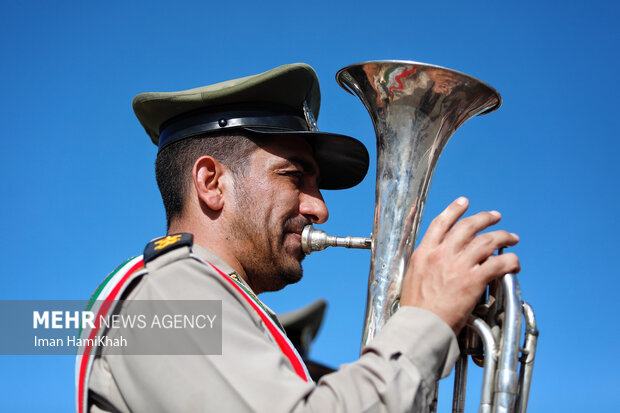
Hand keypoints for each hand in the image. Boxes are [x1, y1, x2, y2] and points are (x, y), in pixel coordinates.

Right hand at [400, 197, 519, 333]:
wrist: (420, 325)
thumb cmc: (416, 309)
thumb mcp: (413, 277)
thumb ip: (425, 264)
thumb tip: (436, 261)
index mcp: (424, 253)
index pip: (441, 223)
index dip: (454, 210)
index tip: (464, 202)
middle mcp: (442, 254)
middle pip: (468, 227)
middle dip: (485, 218)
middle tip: (495, 216)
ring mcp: (458, 266)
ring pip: (487, 241)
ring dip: (503, 236)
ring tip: (512, 238)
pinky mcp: (473, 280)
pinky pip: (498, 263)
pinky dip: (510, 261)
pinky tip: (514, 263)